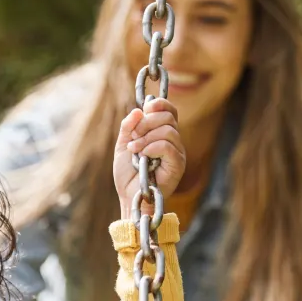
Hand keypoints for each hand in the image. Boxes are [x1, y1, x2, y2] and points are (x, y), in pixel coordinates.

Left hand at [113, 98, 185, 220]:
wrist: (130, 196)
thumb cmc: (127, 175)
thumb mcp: (124, 145)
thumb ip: (129, 127)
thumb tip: (138, 110)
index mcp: (162, 134)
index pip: (170, 110)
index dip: (160, 104)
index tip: (146, 108)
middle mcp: (173, 142)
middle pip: (168, 117)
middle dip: (147, 122)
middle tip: (134, 137)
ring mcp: (177, 153)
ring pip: (168, 130)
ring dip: (146, 138)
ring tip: (134, 150)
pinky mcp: (178, 164)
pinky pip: (167, 146)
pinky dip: (152, 147)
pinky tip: (143, 156)